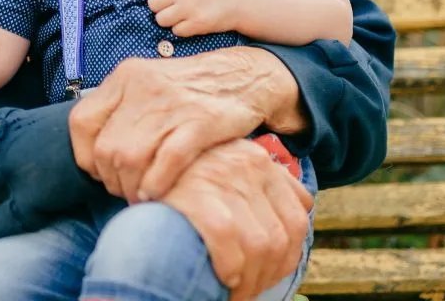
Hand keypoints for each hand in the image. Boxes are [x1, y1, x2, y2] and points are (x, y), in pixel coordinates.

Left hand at [69, 47, 302, 202]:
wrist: (245, 76)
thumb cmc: (190, 90)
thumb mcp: (148, 86)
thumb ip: (121, 111)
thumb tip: (94, 156)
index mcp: (125, 76)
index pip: (81, 122)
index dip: (85, 155)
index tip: (99, 172)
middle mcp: (143, 86)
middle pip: (106, 147)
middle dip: (111, 180)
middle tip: (123, 190)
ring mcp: (172, 104)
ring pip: (131, 157)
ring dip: (131, 188)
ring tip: (139, 197)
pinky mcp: (201, 121)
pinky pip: (167, 161)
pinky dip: (156, 184)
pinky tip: (156, 194)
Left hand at [144, 0, 242, 36]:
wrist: (240, 0)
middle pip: (152, 3)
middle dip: (160, 6)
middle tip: (172, 5)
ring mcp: (190, 7)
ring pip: (160, 19)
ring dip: (168, 19)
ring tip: (181, 14)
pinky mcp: (198, 23)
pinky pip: (176, 31)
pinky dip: (182, 29)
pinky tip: (192, 21)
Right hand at [162, 138, 313, 300]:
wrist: (141, 157)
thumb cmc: (187, 172)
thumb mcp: (232, 163)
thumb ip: (267, 182)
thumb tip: (302, 211)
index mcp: (261, 162)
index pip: (297, 219)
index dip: (288, 257)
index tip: (270, 275)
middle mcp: (248, 166)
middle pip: (279, 238)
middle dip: (267, 276)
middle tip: (248, 292)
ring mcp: (223, 180)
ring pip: (259, 245)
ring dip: (249, 281)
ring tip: (234, 292)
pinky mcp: (197, 196)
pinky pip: (227, 241)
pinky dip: (230, 267)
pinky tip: (223, 278)